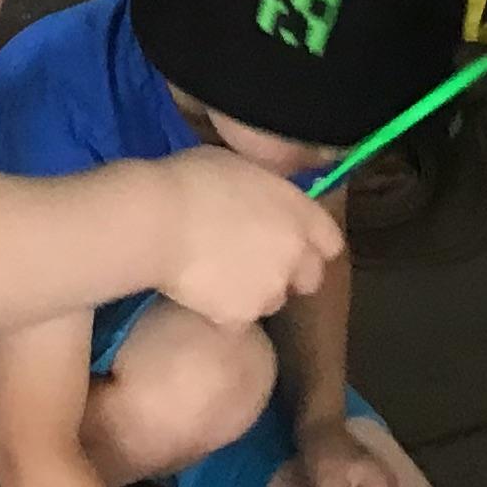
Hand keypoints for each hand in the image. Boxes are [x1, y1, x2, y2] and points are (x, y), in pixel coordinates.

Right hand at [155, 148, 342, 330]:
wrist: (157, 221)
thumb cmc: (191, 180)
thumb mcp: (240, 169)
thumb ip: (266, 193)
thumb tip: (262, 202)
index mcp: (298, 212)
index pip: (330, 240)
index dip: (310, 242)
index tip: (286, 239)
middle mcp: (295, 254)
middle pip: (310, 277)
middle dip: (288, 273)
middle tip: (252, 262)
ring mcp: (271, 289)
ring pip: (272, 299)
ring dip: (254, 291)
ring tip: (216, 274)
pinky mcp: (242, 316)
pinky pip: (237, 318)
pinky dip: (222, 309)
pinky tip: (198, 290)